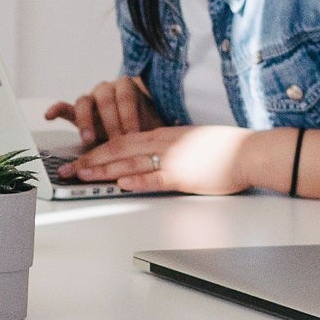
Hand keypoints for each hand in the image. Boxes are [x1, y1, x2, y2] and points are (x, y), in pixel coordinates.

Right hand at [44, 76, 163, 148]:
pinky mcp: (78, 112)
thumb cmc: (146, 126)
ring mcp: (91, 100)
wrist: (137, 127)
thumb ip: (156, 126)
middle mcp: (107, 90)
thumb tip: (171, 131)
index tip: (133, 133)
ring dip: (85, 120)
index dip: (129, 113)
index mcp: (127, 87)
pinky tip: (49, 116)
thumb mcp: (155, 124)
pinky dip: (56, 110)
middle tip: (116, 139)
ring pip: (84, 101)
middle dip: (110, 120)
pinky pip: (65, 107)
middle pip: (104, 98)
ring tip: (89, 138)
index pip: (126, 95)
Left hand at [71, 124, 257, 193]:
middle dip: (91, 160)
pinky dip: (136, 181)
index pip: (123, 140)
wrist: (250, 151)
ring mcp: (173, 159)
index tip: (83, 158)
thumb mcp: (190, 139)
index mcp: (164, 134)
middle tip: (70, 169)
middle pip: (118, 150)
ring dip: (103, 170)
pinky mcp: (184, 176)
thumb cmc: (225, 148)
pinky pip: (155, 178)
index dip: (99, 149)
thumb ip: (169, 146)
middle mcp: (163, 143)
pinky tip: (121, 184)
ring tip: (82, 176)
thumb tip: (153, 155)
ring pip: (130, 163)